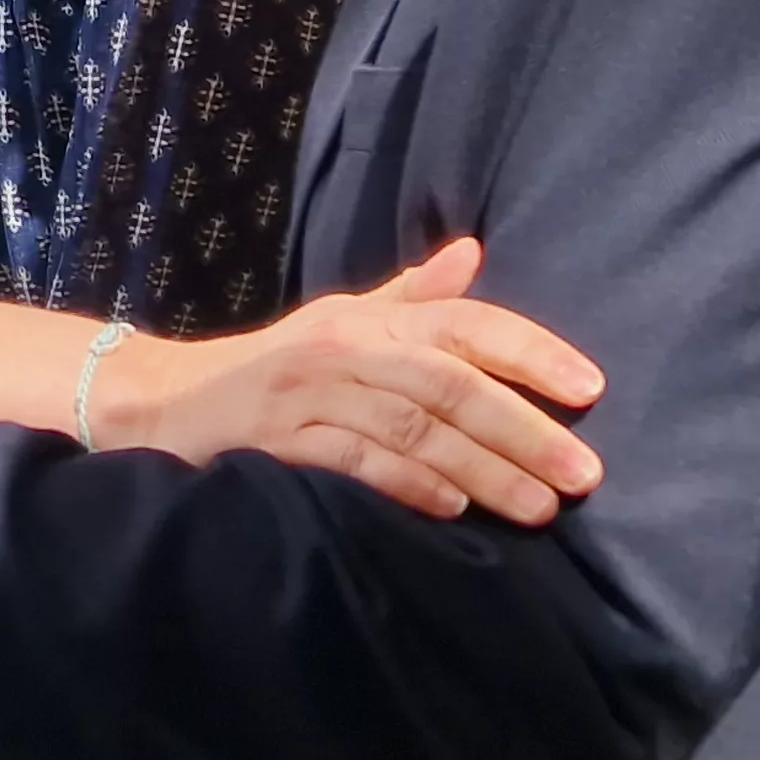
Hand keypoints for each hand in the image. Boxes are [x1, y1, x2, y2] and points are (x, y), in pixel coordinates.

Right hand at [97, 238, 603, 524]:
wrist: (169, 402)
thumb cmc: (275, 366)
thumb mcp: (343, 320)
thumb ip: (413, 297)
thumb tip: (474, 251)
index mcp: (370, 319)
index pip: (465, 324)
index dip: (531, 352)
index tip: (590, 390)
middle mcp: (346, 348)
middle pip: (450, 383)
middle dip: (524, 429)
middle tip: (584, 473)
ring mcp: (311, 395)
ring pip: (413, 428)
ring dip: (483, 468)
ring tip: (539, 506)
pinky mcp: (280, 442)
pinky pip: (356, 462)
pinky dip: (409, 484)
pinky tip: (453, 509)